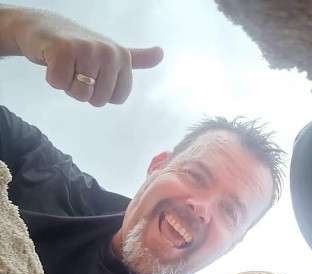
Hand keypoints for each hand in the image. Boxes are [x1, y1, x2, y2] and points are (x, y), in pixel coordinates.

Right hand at [5, 8, 162, 105]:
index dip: (100, 93)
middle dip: (83, 90)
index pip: (116, 99)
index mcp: (123, 57)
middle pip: (98, 99)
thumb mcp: (112, 52)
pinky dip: (52, 78)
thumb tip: (161, 53)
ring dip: (67, 85)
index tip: (92, 74)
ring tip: (66, 65)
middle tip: (76, 69)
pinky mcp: (63, 50)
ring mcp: (86, 49)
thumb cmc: (79, 46)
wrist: (41, 26)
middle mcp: (109, 52)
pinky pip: (60, 84)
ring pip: (80, 94)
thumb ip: (137, 58)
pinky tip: (53, 61)